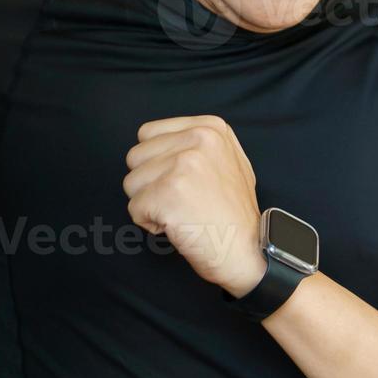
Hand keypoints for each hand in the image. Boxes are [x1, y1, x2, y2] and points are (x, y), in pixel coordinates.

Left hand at [123, 114, 266, 296]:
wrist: (246, 249)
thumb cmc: (234, 213)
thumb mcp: (228, 161)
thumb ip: (196, 146)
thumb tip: (157, 143)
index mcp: (210, 127)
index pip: (148, 133)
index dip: (156, 161)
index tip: (181, 180)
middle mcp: (198, 139)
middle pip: (136, 157)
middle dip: (150, 183)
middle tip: (182, 199)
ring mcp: (184, 164)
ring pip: (131, 182)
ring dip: (149, 203)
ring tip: (182, 212)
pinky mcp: (169, 191)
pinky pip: (134, 208)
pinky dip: (150, 223)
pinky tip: (178, 225)